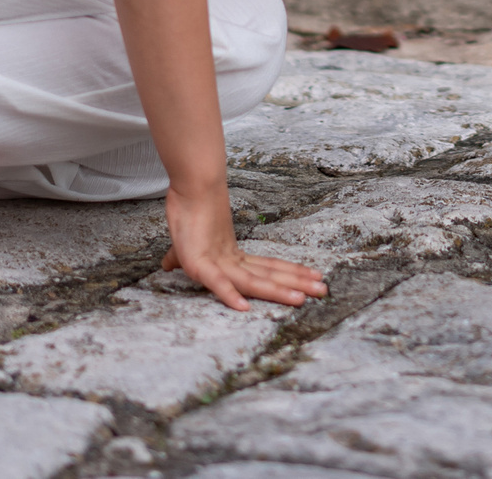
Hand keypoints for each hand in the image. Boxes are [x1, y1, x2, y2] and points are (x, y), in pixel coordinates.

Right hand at [162, 183, 326, 311]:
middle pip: (269, 275)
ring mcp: (217, 261)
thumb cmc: (187, 213)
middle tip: (324, 290)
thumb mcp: (183, 246)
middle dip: (296, 283)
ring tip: (301, 299)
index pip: (268, 269)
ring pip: (253, 280)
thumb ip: (179, 259)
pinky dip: (228, 294)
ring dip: (277, 291)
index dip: (290, 275)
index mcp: (232, 257)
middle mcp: (231, 260)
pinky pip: (216, 283)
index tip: (314, 279)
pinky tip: (243, 307)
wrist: (189, 185)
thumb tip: (167, 265)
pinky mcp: (198, 263)